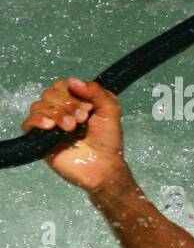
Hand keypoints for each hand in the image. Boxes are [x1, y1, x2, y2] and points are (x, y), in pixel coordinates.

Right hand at [21, 77, 130, 193]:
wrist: (103, 165)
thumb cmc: (108, 141)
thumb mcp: (111, 111)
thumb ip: (97, 91)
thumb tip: (73, 81)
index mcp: (75, 101)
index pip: (63, 85)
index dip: (73, 93)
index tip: (89, 108)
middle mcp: (60, 110)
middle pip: (50, 93)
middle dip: (68, 104)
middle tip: (83, 119)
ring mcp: (49, 123)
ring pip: (39, 105)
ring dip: (57, 114)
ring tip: (73, 128)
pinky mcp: (40, 138)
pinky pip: (28, 122)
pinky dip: (38, 120)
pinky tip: (51, 126)